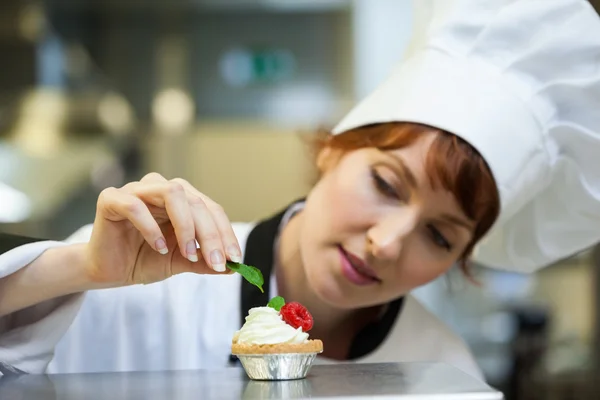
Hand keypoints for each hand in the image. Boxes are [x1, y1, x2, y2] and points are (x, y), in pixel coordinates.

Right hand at [85, 173, 241, 285]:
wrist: (110, 271)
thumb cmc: (145, 259)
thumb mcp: (182, 261)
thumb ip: (205, 260)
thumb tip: (233, 268)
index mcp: (181, 198)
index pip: (210, 209)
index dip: (225, 233)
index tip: (234, 259)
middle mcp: (161, 187)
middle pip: (195, 201)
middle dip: (210, 234)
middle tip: (217, 261)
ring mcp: (136, 190)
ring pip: (171, 193)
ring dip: (186, 225)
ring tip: (188, 253)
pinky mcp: (111, 199)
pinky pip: (135, 205)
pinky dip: (150, 227)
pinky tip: (159, 248)